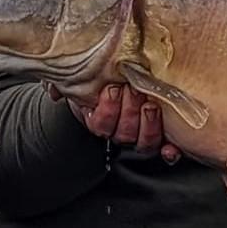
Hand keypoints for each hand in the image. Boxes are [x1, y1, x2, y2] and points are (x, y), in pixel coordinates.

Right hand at [57, 83, 181, 164]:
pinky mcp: (162, 135)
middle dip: (129, 111)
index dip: (106, 111)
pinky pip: (165, 150)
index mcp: (99, 119)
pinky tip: (171, 148)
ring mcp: (141, 134)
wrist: (119, 81)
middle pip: (124, 132)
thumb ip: (62, 81)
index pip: (100, 124)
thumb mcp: (80, 76)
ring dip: (148, 125)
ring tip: (150, 105)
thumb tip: (55, 91)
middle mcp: (120, 130)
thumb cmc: (101, 78)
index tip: (111, 89)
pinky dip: (169, 152)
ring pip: (144, 141)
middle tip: (133, 89)